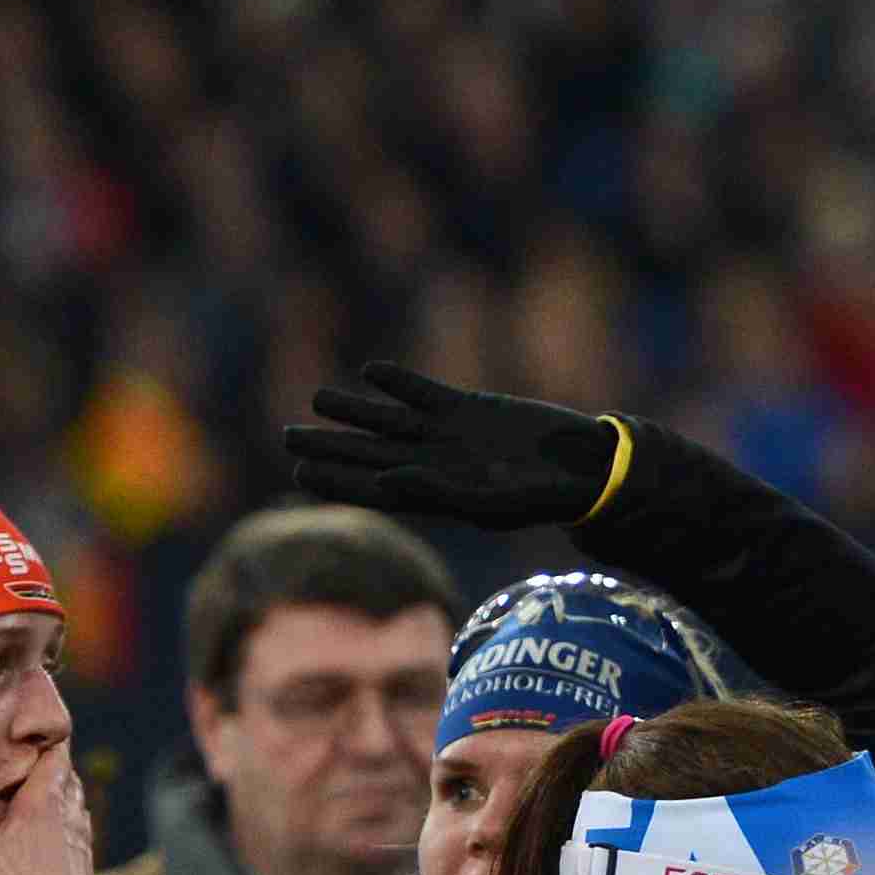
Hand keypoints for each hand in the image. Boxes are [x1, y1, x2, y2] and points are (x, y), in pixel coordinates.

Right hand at [0, 742, 90, 874]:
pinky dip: (70, 825)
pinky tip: (62, 836)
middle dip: (54, 767)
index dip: (48, 742)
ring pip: (77, 806)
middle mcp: (69, 818)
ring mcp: (80, 843)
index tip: (38, 731)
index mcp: (45, 804)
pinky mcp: (83, 867)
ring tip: (49, 790)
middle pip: (67, 781)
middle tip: (38, 758)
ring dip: (65, 795)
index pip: (56, 758)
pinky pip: (80, 835)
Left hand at [284, 361, 625, 528]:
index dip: (335, 481)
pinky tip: (374, 371)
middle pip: (370, 453)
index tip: (300, 474)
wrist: (585, 468)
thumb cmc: (543, 498)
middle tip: (289, 437)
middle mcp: (434, 463)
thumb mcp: (490, 503)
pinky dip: (401, 382)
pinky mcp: (471, 408)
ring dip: (355, 410)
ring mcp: (450, 434)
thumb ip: (438, 493)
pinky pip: (426, 394)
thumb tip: (385, 479)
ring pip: (390, 421)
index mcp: (433, 493)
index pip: (371, 488)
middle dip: (330, 446)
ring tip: (318, 398)